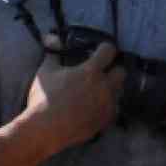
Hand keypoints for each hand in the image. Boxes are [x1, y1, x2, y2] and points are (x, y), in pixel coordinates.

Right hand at [24, 36, 122, 151]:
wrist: (46, 129)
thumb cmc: (44, 98)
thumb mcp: (45, 72)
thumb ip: (53, 52)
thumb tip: (52, 36)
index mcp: (91, 71)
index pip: (109, 51)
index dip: (105, 49)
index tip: (100, 51)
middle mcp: (105, 86)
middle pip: (121, 72)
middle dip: (113, 69)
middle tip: (100, 72)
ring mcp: (108, 105)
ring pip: (118, 92)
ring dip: (111, 88)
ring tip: (97, 91)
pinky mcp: (106, 121)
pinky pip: (114, 109)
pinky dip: (107, 106)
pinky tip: (94, 107)